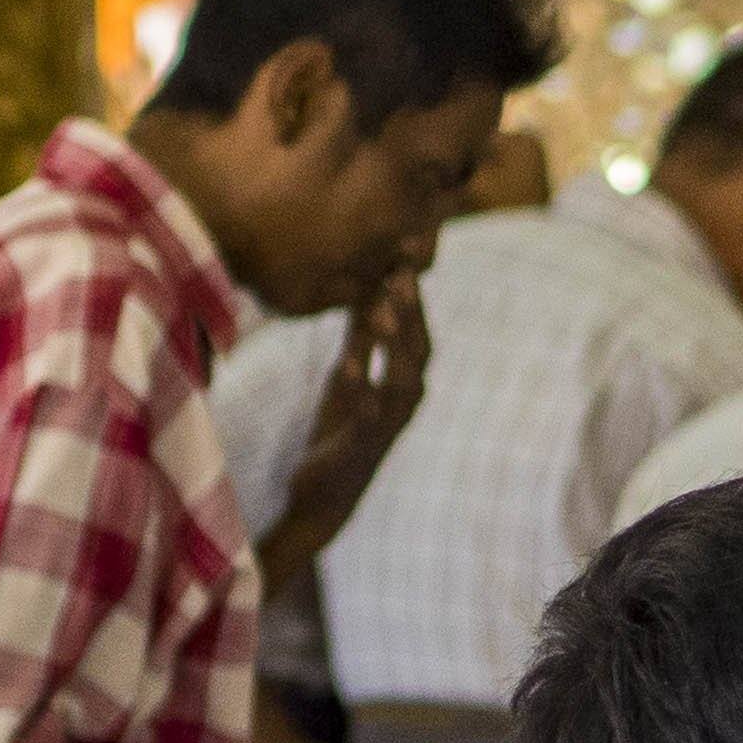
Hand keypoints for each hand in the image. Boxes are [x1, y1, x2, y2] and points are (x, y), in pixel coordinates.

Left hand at [261, 276, 429, 591]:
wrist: (322, 494)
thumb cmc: (340, 433)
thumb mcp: (348, 376)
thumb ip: (361, 341)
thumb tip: (370, 293)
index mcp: (403, 380)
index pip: (416, 327)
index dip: (415, 289)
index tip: (410, 248)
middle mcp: (406, 401)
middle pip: (419, 347)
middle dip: (413, 307)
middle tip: (404, 266)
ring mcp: (388, 425)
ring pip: (403, 379)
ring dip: (395, 343)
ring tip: (384, 308)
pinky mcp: (363, 448)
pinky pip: (368, 418)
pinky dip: (362, 391)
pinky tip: (349, 367)